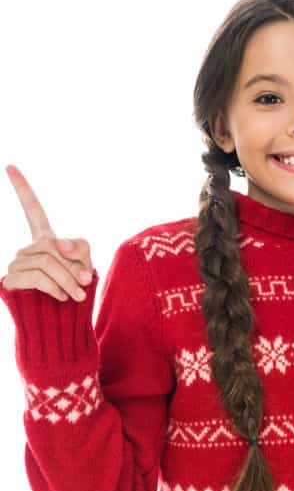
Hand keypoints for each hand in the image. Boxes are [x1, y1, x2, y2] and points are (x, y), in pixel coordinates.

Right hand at [2, 164, 93, 302]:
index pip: (33, 209)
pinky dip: (54, 287)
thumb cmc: (75, 291)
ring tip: (78, 295)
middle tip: (86, 284)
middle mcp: (27, 248)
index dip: (22, 188)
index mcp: (46, 239)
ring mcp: (16, 264)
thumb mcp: (85, 265)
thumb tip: (58, 245)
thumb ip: (79, 248)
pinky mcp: (10, 280)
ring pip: (47, 261)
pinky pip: (37, 276)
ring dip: (68, 279)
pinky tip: (61, 297)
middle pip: (53, 245)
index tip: (10, 166)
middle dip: (74, 265)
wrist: (61, 324)